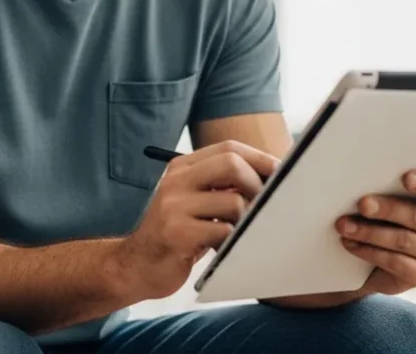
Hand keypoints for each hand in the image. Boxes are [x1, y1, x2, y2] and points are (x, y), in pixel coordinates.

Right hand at [114, 140, 279, 299]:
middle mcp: (175, 181)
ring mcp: (174, 206)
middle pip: (231, 163)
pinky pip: (224, 231)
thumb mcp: (193, 201)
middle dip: (257, 184)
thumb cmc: (176, 235)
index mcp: (181, 168)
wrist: (135, 267)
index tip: (280, 172)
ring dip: (244, 219)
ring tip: (234, 232)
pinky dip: (231, 240)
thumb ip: (221, 185)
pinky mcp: (177, 234)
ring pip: (233, 201)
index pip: (229, 148)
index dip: (260, 158)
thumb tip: (271, 175)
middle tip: (263, 205)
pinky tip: (221, 247)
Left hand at [336, 169, 415, 295]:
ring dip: (369, 232)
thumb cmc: (385, 219)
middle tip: (362, 204)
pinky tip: (351, 244)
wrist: (376, 263)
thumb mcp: (389, 201)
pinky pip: (395, 262)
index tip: (406, 178)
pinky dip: (369, 252)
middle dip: (387, 209)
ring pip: (403, 240)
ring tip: (345, 226)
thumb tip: (359, 181)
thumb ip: (386, 189)